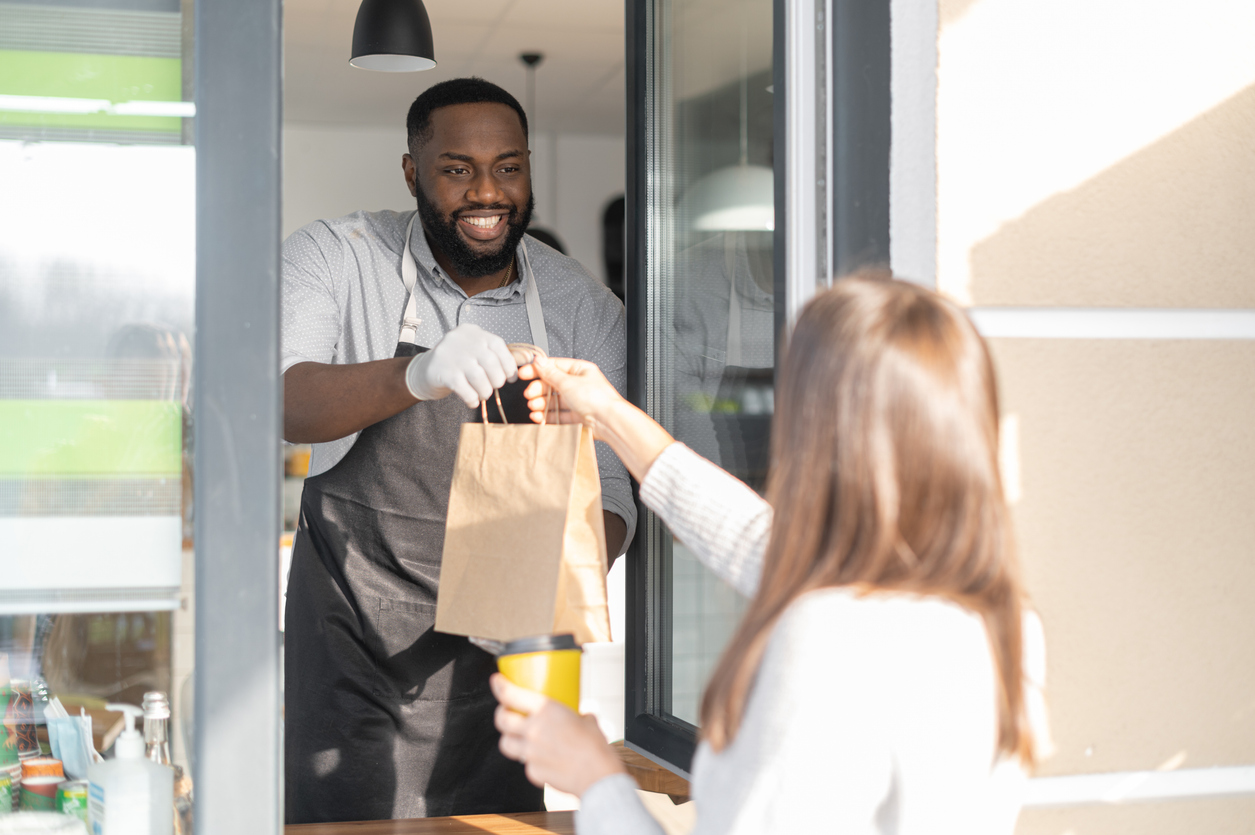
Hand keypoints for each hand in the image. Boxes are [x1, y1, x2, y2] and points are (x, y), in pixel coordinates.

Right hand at [405, 323, 517, 406]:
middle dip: (497, 380)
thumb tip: (527, 360)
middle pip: (491, 363)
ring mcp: (451, 355)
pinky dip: (472, 399)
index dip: (509, 364)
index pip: (498, 345)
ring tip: (483, 395)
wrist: (424, 371)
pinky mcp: (442, 372)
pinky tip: (472, 400)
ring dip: (485, 391)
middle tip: (494, 387)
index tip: (510, 377)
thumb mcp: (475, 352)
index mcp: (473, 332)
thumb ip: (497, 355)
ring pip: (479, 378)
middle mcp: (462, 339)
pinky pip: (465, 390)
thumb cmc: (456, 363)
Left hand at [491, 673, 625, 796]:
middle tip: (506, 712)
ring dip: (509, 738)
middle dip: (501, 714)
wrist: (597, 775)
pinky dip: (531, 760)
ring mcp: (530, 752)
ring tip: (518, 737)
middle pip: (502, 720)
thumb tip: (582, 716)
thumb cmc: (594, 746)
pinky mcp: (532, 771)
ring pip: (506, 743)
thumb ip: (579, 716)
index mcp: (545, 710)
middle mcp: (533, 730)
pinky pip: (525, 763)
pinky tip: (542, 759)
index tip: (496, 681)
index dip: (500, 686)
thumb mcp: (588, 720)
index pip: (511, 694)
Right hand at [519, 356, 673, 482]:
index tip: (523, 374)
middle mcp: (580, 385)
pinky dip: (548, 416)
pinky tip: (540, 418)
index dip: (537, 370)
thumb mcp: (568, 382)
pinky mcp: (577, 417)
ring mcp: (579, 401)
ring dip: (541, 404)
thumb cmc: (596, 399)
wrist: (609, 422)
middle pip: (552, 385)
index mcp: (580, 370)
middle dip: (538, 390)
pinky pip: (559, 415)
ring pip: (554, 401)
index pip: (554, 367)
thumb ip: (550, 373)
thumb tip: (539, 361)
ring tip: (534, 407)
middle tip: (529, 394)